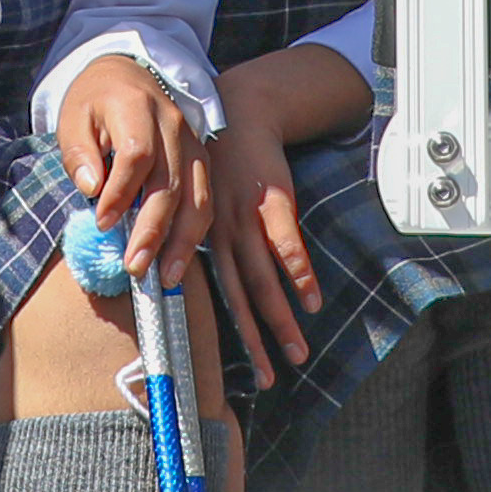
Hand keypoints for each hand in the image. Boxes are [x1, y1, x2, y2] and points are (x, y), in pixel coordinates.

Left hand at [56, 51, 211, 283]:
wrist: (129, 73)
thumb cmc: (95, 101)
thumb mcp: (73, 116)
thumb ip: (78, 151)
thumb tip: (89, 187)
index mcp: (137, 107)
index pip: (136, 154)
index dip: (121, 192)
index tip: (101, 222)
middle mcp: (173, 125)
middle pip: (169, 182)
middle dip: (153, 229)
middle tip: (134, 265)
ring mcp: (192, 143)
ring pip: (196, 196)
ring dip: (182, 240)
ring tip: (164, 276)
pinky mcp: (201, 159)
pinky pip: (206, 200)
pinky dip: (195, 233)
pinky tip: (179, 260)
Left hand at [197, 48, 358, 393]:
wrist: (238, 114)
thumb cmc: (212, 163)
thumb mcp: (190, 200)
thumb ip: (192, 238)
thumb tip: (179, 275)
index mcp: (202, 237)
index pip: (212, 294)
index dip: (223, 330)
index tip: (230, 367)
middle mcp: (222, 235)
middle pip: (240, 297)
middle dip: (255, 340)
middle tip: (268, 378)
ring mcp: (247, 221)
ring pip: (264, 280)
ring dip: (281, 319)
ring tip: (297, 352)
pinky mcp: (273, 203)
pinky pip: (286, 246)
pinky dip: (299, 275)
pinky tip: (311, 301)